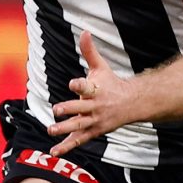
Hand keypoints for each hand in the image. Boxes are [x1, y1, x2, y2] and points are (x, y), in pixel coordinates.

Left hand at [50, 31, 140, 155]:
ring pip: (78, 126)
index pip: (86, 86)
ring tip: (50, 129)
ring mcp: (94, 120)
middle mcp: (95, 106)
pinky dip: (66, 146)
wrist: (133, 104)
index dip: (79, 84)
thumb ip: (90, 52)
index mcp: (96, 89)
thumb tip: (84, 31)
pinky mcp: (93, 131)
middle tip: (56, 110)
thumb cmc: (111, 84)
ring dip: (64, 129)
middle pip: (80, 108)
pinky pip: (78, 140)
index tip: (73, 83)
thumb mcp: (101, 68)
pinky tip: (53, 151)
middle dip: (69, 109)